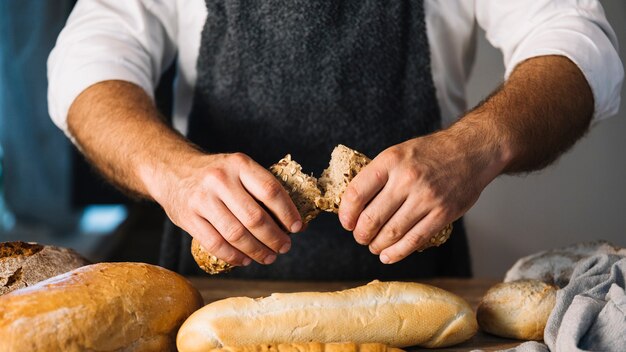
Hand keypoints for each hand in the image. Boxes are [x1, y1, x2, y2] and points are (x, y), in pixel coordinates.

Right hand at [150, 152, 302, 266]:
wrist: (172, 170)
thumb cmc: (216, 174)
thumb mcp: (238, 169)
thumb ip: (261, 190)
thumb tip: (294, 223)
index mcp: (239, 164)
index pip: (270, 190)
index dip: (287, 213)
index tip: (297, 228)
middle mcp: (220, 179)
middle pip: (255, 217)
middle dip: (274, 237)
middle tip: (284, 247)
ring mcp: (202, 199)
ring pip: (236, 234)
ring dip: (257, 250)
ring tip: (269, 257)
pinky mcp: (188, 217)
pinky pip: (215, 244)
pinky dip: (234, 256)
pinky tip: (245, 259)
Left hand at [338, 127, 507, 263]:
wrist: (471, 150)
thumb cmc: (431, 153)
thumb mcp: (398, 153)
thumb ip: (378, 176)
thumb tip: (353, 205)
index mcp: (390, 161)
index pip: (357, 193)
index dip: (346, 214)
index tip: (346, 223)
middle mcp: (406, 179)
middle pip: (371, 218)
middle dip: (361, 234)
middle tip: (360, 237)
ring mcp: (426, 198)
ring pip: (391, 233)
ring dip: (377, 245)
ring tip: (374, 246)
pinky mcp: (442, 213)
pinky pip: (414, 240)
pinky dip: (397, 252)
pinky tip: (388, 255)